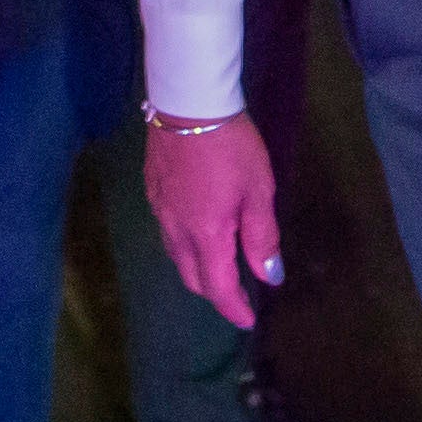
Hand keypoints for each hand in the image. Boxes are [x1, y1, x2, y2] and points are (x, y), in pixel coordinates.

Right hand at [139, 111, 281, 325]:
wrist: (188, 102)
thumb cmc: (231, 146)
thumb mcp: (258, 190)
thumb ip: (262, 237)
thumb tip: (269, 276)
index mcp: (206, 235)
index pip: (218, 287)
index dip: (233, 308)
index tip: (248, 320)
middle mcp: (176, 230)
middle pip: (191, 277)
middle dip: (214, 292)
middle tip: (237, 293)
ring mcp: (160, 209)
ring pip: (176, 255)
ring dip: (197, 268)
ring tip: (219, 263)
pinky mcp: (152, 189)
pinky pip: (167, 231)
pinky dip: (184, 243)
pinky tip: (197, 228)